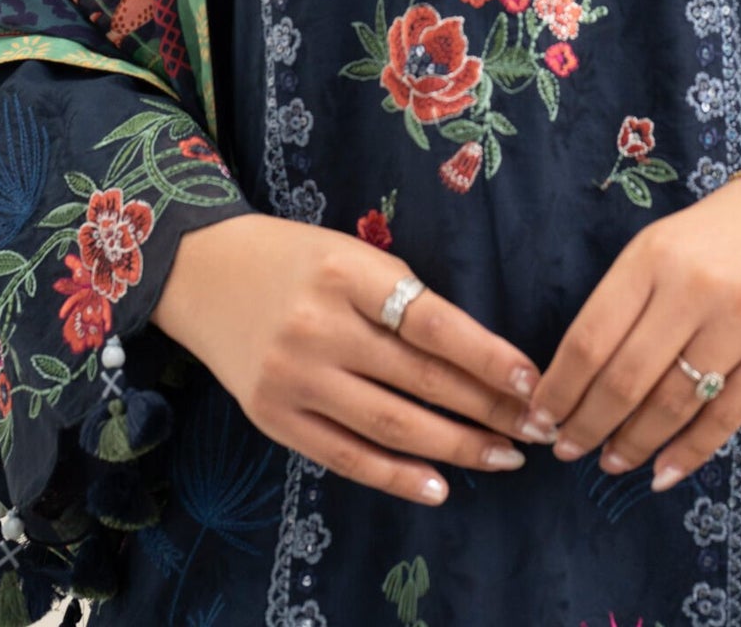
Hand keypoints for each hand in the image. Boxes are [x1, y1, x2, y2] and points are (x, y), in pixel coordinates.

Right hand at [151, 212, 552, 507]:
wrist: (202, 272)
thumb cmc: (295, 258)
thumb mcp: (352, 254)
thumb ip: (403, 296)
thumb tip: (477, 355)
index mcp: (346, 272)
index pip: (431, 321)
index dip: (486, 355)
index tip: (532, 380)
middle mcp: (320, 327)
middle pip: (419, 379)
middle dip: (488, 408)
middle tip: (538, 427)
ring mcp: (293, 378)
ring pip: (389, 424)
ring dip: (456, 447)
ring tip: (505, 458)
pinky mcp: (273, 418)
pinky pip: (345, 456)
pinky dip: (396, 476)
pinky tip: (439, 486)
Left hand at [522, 170, 740, 492]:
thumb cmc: (716, 236)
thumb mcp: (659, 246)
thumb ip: (622, 303)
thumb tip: (576, 378)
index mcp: (651, 257)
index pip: (590, 338)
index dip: (560, 389)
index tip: (539, 418)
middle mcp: (694, 288)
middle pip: (626, 379)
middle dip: (587, 425)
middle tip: (565, 450)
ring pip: (673, 404)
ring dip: (633, 444)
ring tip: (610, 462)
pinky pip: (726, 417)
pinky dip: (689, 452)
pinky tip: (662, 472)